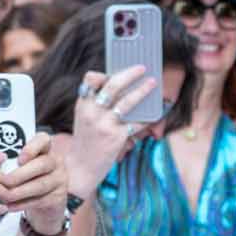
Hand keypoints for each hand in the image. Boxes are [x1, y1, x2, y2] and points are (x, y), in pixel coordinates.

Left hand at [0, 133, 67, 234]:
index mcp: (45, 149)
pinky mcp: (59, 198)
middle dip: (20, 174)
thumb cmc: (26, 179)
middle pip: (42, 165)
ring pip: (40, 185)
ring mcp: (60, 180)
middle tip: (4, 181)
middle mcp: (56, 162)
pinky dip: (23, 204)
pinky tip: (10, 206)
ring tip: (4, 196)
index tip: (19, 159)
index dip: (32, 148)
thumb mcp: (21, 166)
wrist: (45, 204)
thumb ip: (11, 161)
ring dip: (20, 191)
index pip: (44, 140)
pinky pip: (41, 200)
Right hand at [64, 65, 158, 195]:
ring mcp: (104, 124)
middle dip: (129, 74)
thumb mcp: (84, 118)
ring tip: (153, 83)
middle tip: (142, 68)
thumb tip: (121, 90)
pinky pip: (136, 123)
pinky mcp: (116, 137)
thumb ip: (96, 104)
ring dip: (142, 90)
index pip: (90, 80)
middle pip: (112, 86)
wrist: (81, 167)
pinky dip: (146, 118)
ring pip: (127, 102)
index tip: (116, 70)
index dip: (104, 73)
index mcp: (83, 104)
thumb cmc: (86, 141)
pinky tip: (154, 114)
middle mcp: (92, 111)